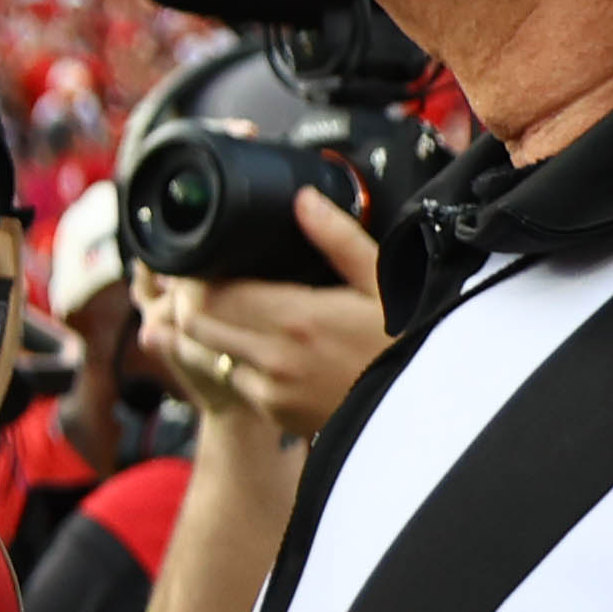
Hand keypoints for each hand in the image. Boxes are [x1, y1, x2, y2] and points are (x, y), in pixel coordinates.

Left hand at [137, 201, 387, 445]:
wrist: (426, 408)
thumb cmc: (408, 341)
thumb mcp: (382, 282)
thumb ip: (337, 239)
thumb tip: (304, 199)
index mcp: (297, 318)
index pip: (210, 295)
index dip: (191, 276)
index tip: (195, 260)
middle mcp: (273, 358)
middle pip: (192, 324)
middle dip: (185, 298)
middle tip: (197, 279)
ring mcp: (269, 391)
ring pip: (203, 354)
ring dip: (199, 330)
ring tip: (215, 306)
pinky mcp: (272, 412)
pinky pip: (231, 379)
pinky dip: (227, 357)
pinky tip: (246, 339)